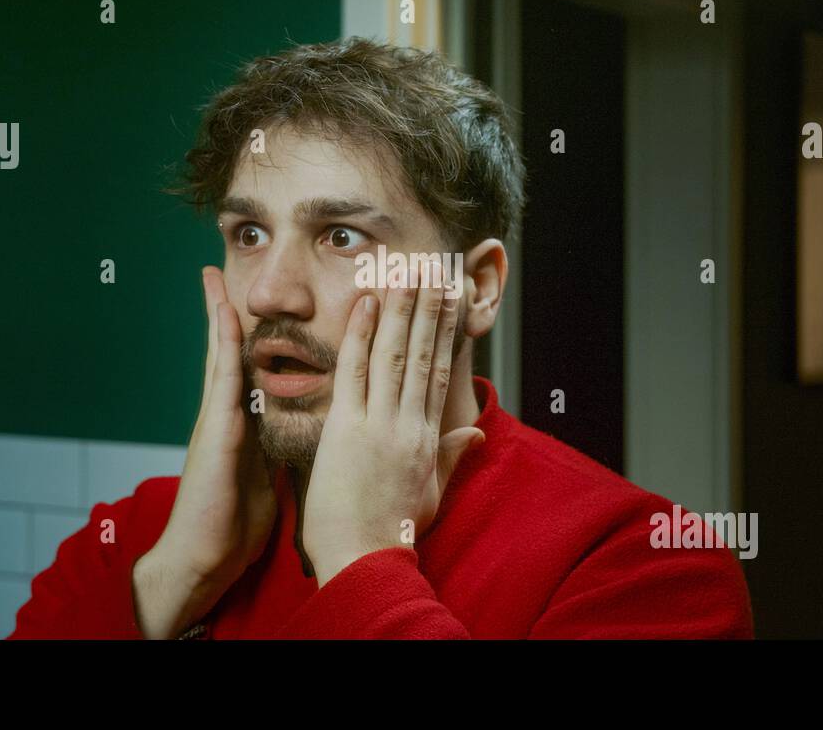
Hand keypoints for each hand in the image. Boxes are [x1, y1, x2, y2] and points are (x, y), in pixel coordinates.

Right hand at [132, 266, 276, 637]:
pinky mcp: (216, 435)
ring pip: (219, 358)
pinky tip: (226, 322)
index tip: (247, 298)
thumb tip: (296, 436)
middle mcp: (224, 416)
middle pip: (225, 352)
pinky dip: (223, 348)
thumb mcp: (263, 476)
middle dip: (221, 311)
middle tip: (214, 269)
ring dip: (217, 317)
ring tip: (212, 279)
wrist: (203, 560)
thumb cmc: (233, 523)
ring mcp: (215, 422)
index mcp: (239, 425)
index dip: (246, 333)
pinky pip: (222, 382)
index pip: (244, 368)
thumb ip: (271, 449)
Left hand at [301, 260, 484, 586]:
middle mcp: (408, 423)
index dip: (444, 329)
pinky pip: (357, 372)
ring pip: (395, 353)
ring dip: (401, 307)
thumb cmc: (390, 531)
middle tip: (433, 264)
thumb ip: (450, 455)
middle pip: (422, 353)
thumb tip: (473, 430)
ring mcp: (380, 423)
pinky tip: (369, 302)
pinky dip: (363, 335)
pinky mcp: (349, 429)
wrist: (365, 558)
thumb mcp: (429, 492)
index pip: (437, 371)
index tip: (448, 295)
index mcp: (426, 437)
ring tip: (407, 269)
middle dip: (428, 305)